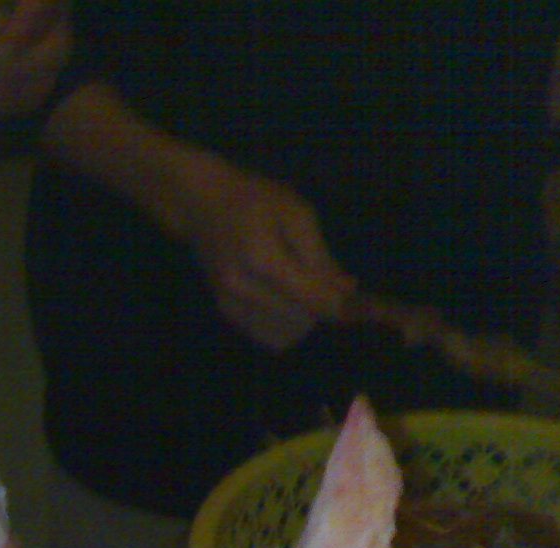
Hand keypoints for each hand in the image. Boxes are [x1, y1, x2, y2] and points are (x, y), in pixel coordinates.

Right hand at [180, 157, 353, 350]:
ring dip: (303, 320)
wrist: (201, 204)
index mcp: (262, 258)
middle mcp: (241, 287)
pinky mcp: (225, 311)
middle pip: (300, 321)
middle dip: (320, 308)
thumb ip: (320, 255)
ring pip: (284, 334)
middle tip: (325, 283)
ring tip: (303, 291)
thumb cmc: (253, 199)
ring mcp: (229, 302)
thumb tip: (346, 290)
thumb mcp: (295, 213)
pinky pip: (266, 335)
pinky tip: (285, 301)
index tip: (358, 302)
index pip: (309, 298)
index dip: (338, 305)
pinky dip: (284, 325)